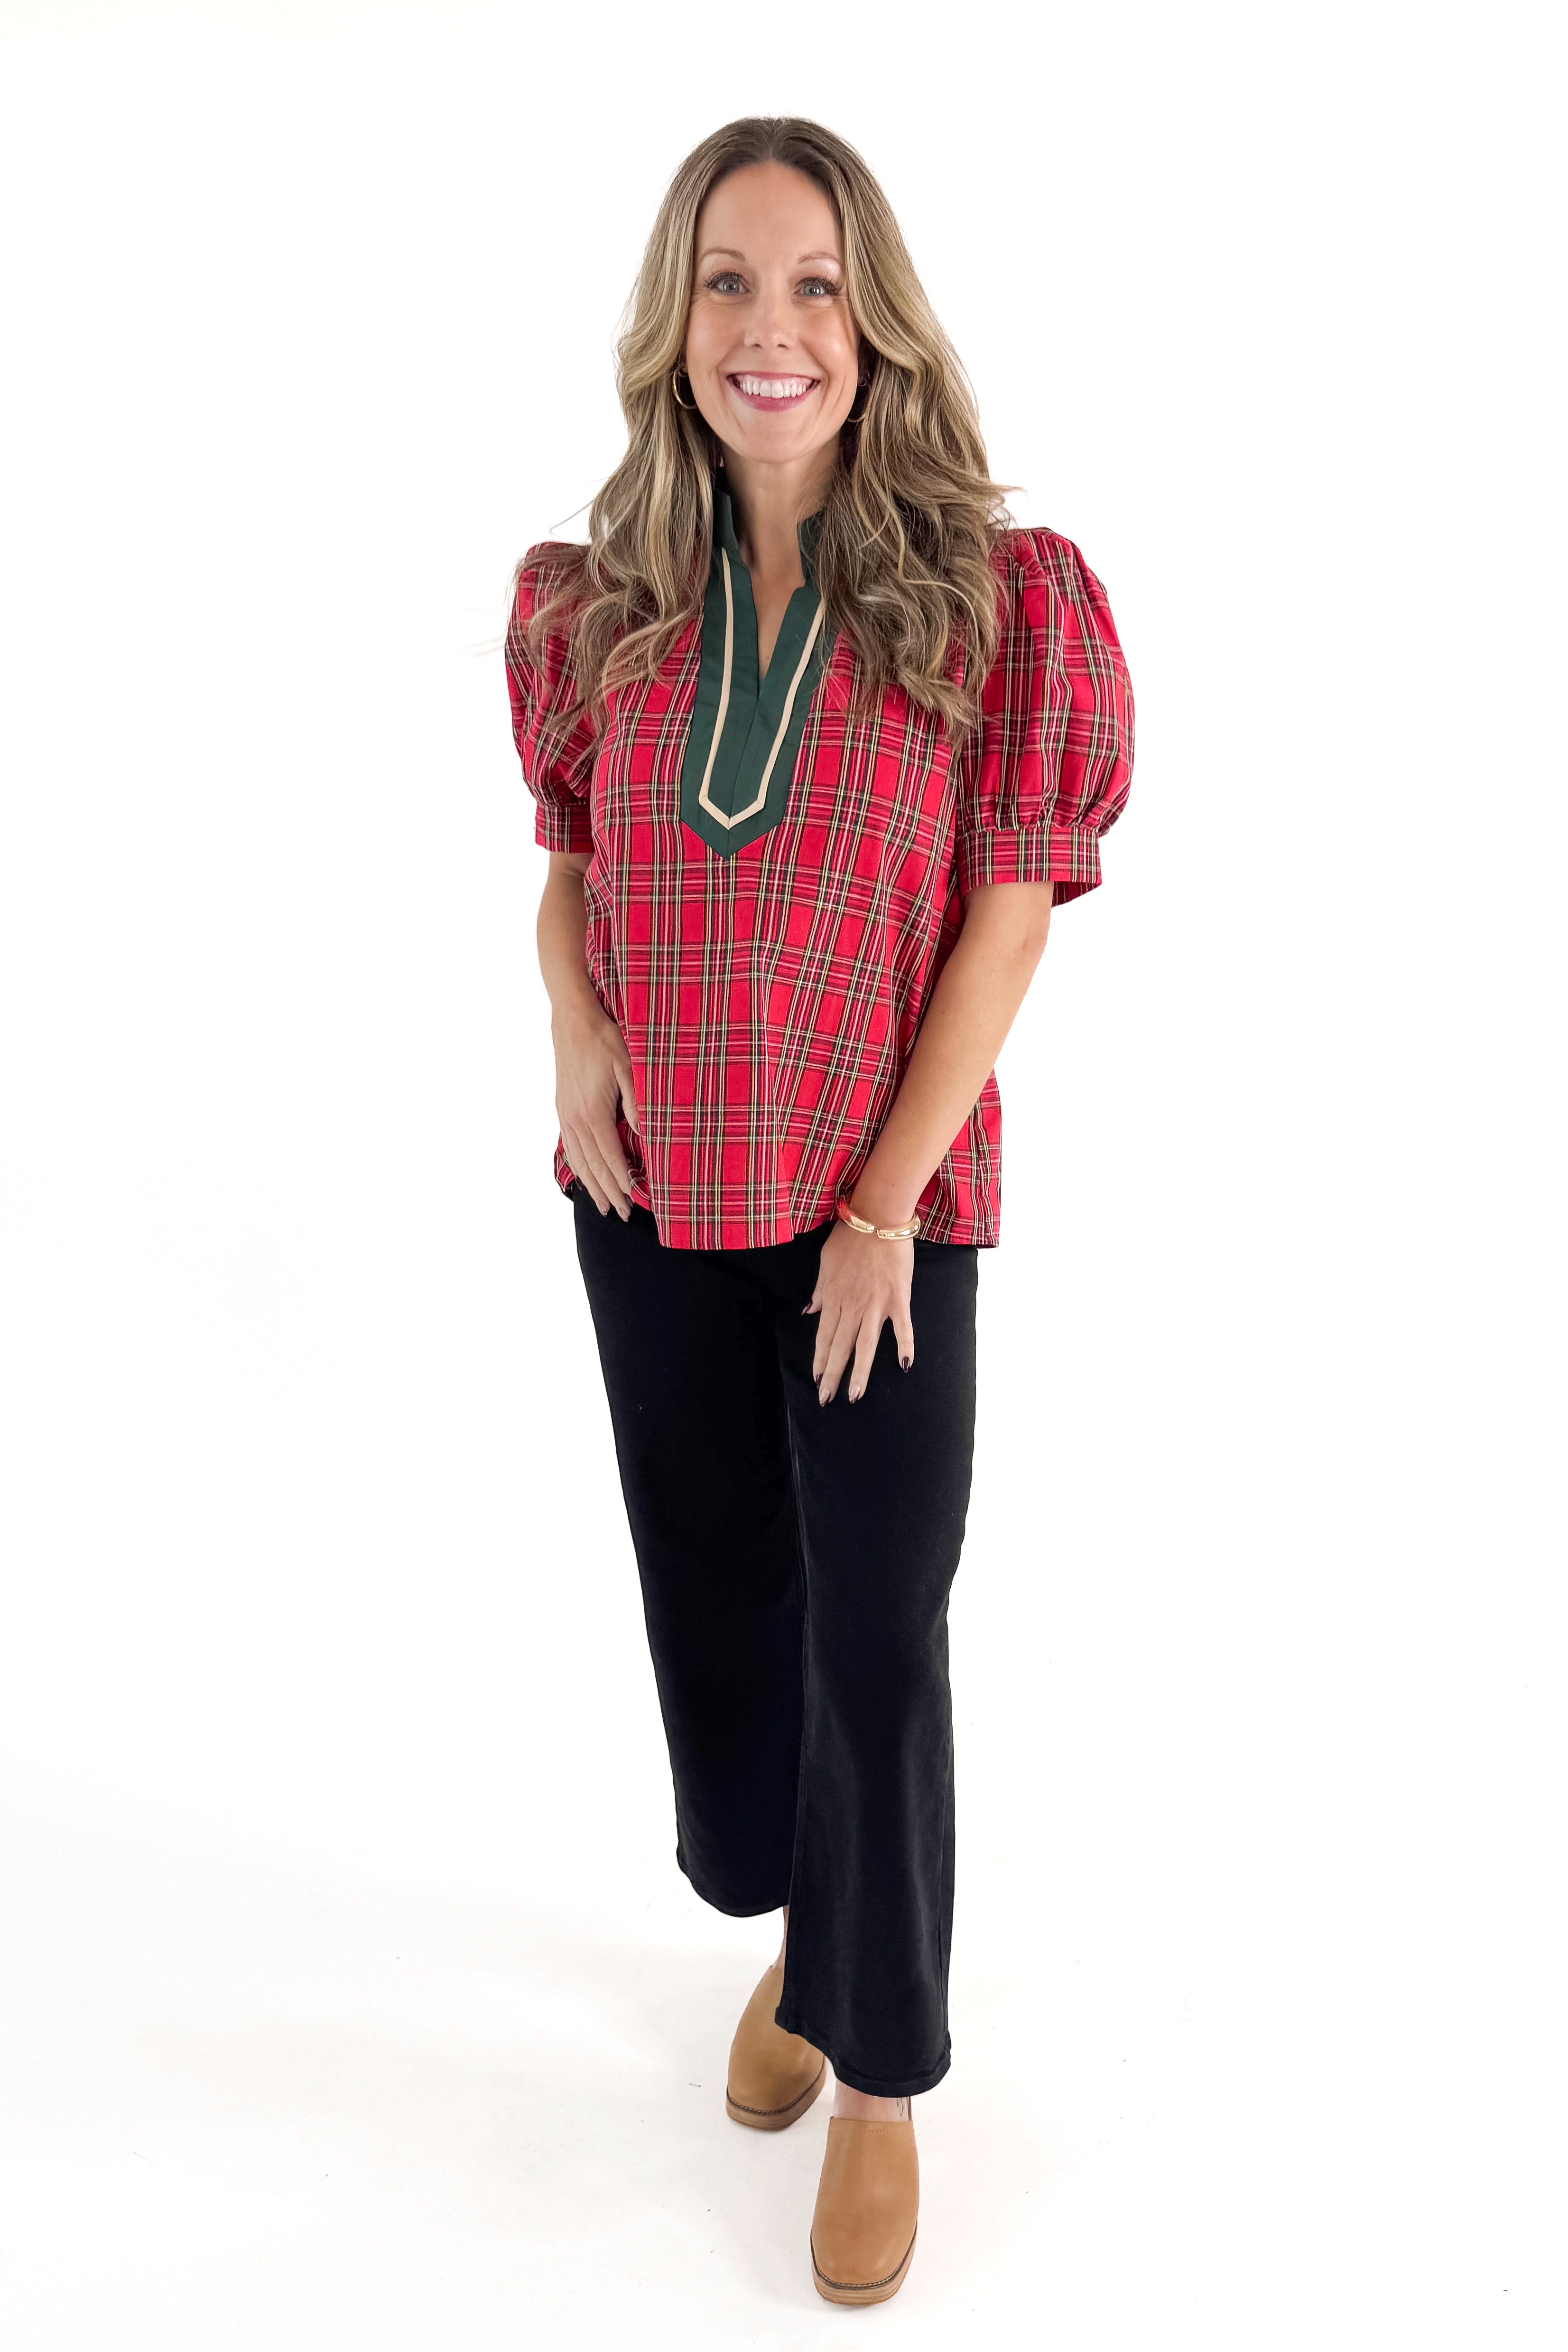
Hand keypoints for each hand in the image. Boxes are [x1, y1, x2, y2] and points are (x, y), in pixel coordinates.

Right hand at [553, 1002, 637, 1218]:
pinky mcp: (562, 1108)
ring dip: (591, 1184)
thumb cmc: (604, 1039)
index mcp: (594, 1113)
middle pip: (593, 1166)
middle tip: (622, 1214)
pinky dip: (578, 1166)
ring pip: (579, 1160)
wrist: (572, 1019)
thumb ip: (636, 1103)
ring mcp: (566, 1115)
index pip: (611, 1158)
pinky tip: (584, 1174)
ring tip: (601, 1205)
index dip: (622, 1181)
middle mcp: (576, 1120)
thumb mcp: (628, 1067)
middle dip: (608, 1192)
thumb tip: (646, 1134)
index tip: (633, 1200)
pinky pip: (570, 1146)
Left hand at [804, 1221, 914, 1403]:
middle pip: (840, 1346)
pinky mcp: (898, 1297)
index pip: (824, 1336)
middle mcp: (852, 1305)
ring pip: (865, 1344)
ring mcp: (876, 1303)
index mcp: (833, 1297)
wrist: (877, 1216)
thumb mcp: (825, 1262)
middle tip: (826, 1400)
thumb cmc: (850, 1236)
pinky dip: (904, 1345)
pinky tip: (905, 1365)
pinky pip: (902, 1326)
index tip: (815, 1380)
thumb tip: (809, 1311)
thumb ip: (820, 1290)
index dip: (819, 1360)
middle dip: (832, 1376)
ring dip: (859, 1372)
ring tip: (854, 1395)